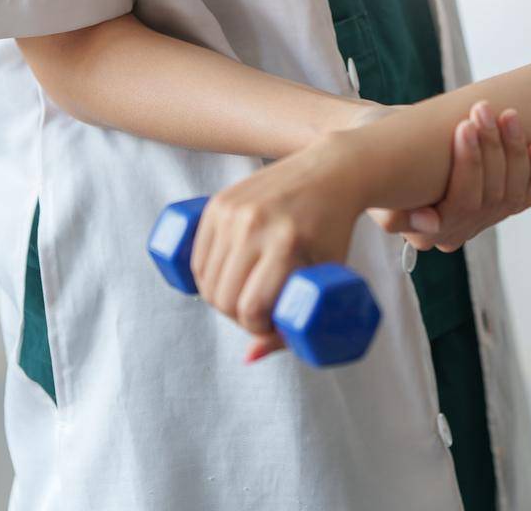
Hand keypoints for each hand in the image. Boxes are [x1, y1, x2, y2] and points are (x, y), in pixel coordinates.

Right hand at [189, 133, 364, 366]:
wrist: (330, 171)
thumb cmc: (332, 231)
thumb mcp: (325, 276)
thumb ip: (293, 324)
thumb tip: (249, 358)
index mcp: (286, 244)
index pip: (251, 308)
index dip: (258, 328)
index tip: (272, 325)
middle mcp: (255, 224)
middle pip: (223, 297)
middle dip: (236, 317)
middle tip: (257, 313)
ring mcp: (233, 209)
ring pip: (205, 279)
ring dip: (219, 298)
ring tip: (242, 296)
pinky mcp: (220, 201)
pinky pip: (197, 254)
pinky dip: (204, 275)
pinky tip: (223, 279)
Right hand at [354, 99, 530, 251]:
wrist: (386, 143)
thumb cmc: (373, 153)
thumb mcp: (368, 176)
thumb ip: (392, 210)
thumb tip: (429, 223)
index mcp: (425, 232)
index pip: (461, 203)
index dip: (469, 164)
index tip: (464, 124)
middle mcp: (456, 232)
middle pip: (489, 196)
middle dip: (491, 147)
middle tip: (484, 108)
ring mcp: (479, 221)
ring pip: (511, 194)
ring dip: (514, 151)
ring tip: (508, 114)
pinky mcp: (497, 204)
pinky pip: (525, 196)